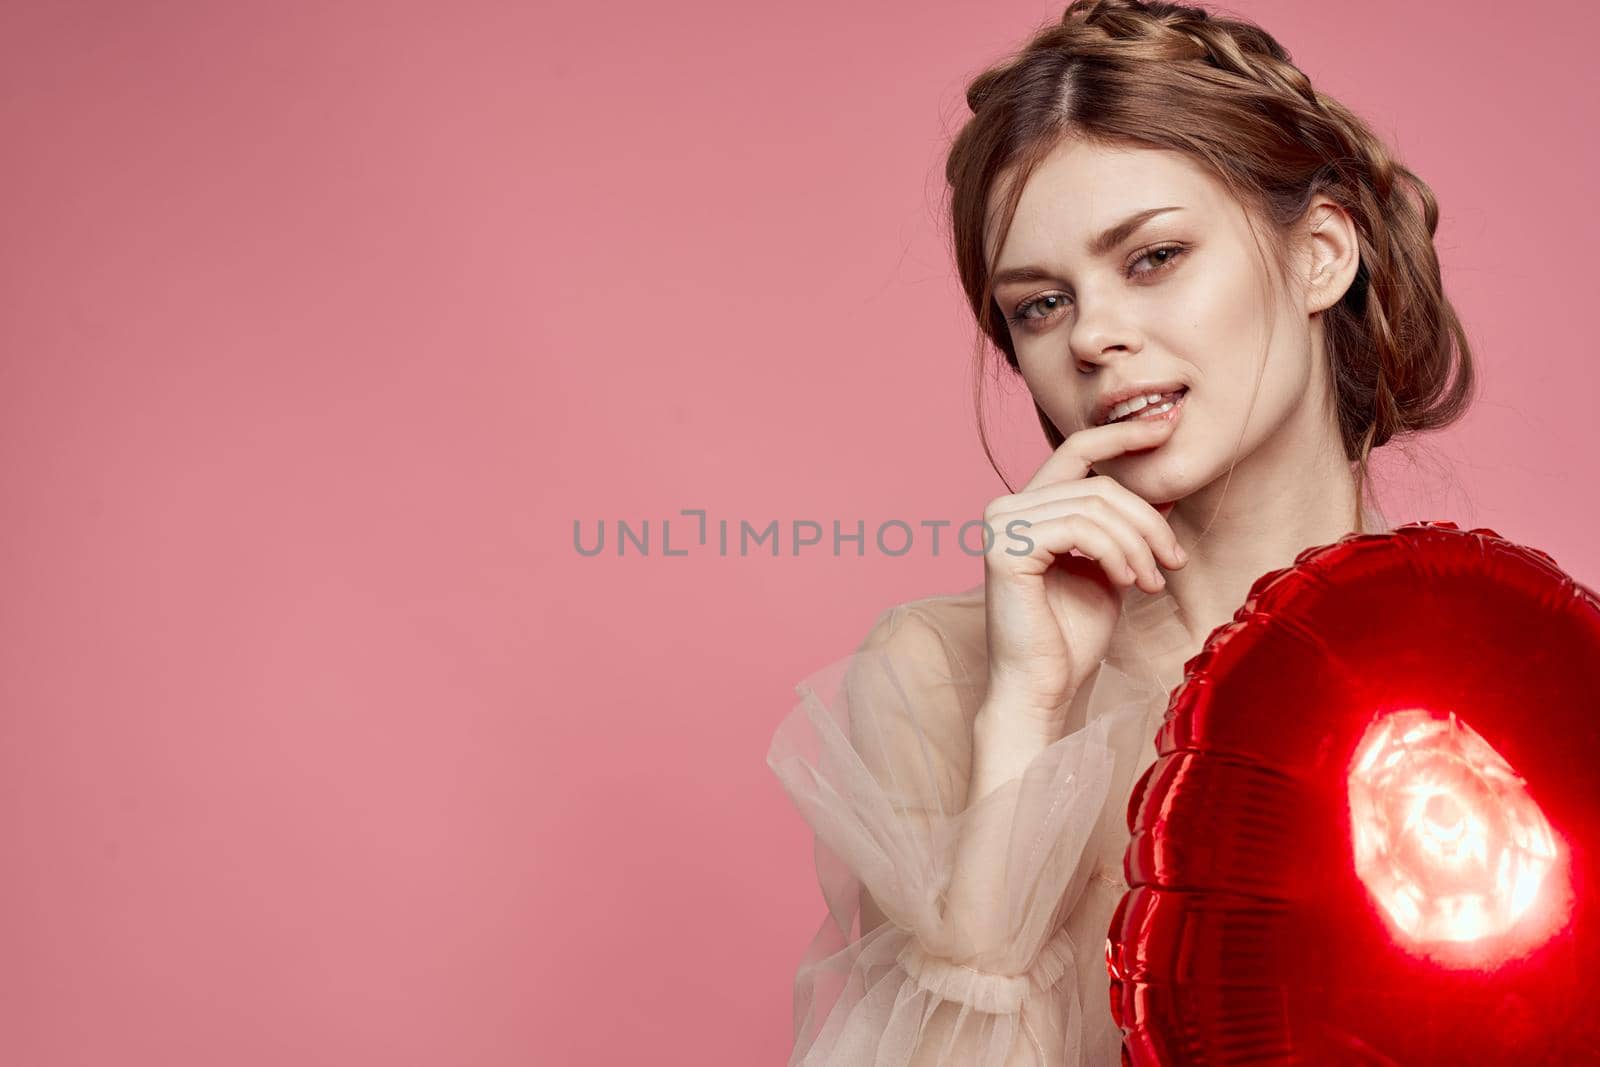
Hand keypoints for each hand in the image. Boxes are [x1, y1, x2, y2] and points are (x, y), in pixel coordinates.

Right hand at [980, 413, 1187, 735]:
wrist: (1042, 689)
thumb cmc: (1072, 637)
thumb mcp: (1111, 568)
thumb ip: (1125, 528)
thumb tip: (1164, 487)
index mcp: (1027, 507)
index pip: (1078, 450)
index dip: (1125, 435)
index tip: (1170, 424)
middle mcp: (1006, 508)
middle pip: (1100, 484)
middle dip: (1148, 522)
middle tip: (1174, 562)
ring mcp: (1001, 526)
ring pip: (1096, 506)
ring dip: (1138, 545)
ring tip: (1153, 583)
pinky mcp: (1005, 549)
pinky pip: (1080, 529)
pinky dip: (1116, 554)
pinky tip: (1127, 583)